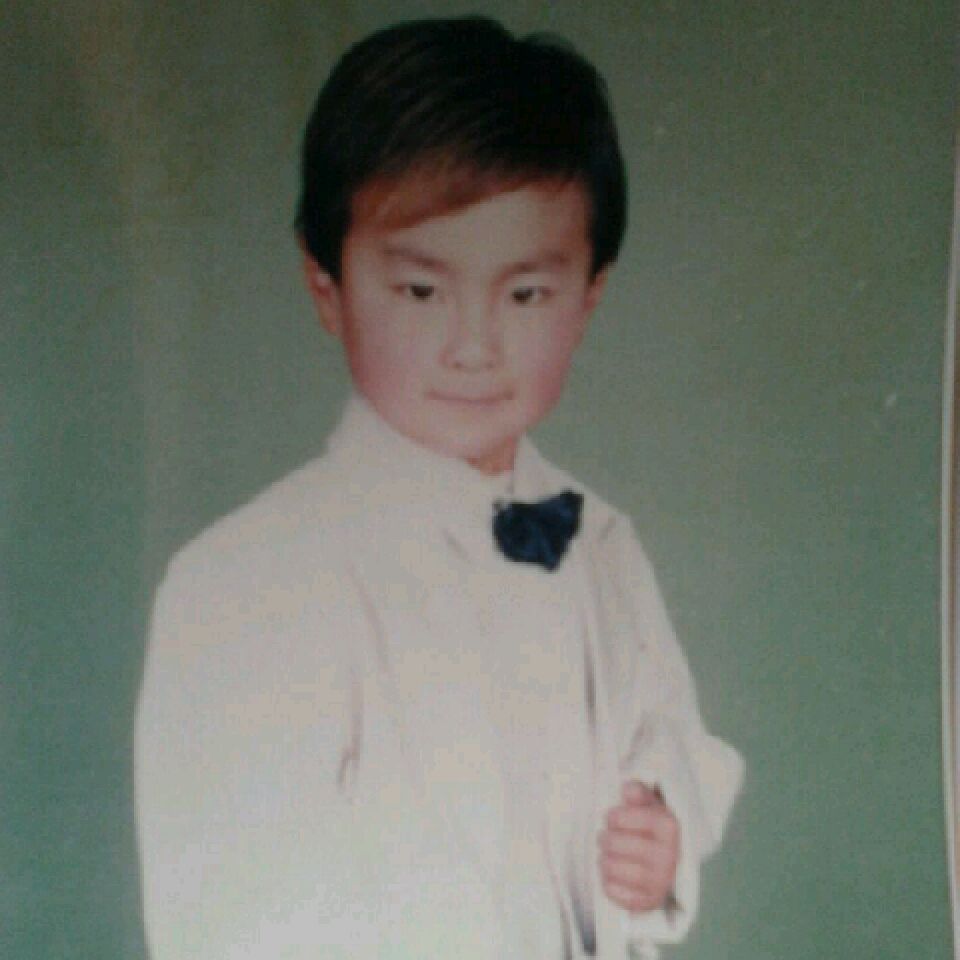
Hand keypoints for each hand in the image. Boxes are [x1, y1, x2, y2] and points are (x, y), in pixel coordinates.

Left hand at [598, 781, 679, 912]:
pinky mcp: (649, 901)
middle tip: (606, 839)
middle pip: (613, 843)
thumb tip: (627, 788)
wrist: (669, 862)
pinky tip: (612, 876)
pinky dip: (607, 883)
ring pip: (611, 868)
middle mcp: (668, 855)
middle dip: (604, 839)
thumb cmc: (651, 828)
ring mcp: (660, 880)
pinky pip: (614, 892)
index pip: (619, 818)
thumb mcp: (648, 804)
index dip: (612, 817)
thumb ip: (638, 792)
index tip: (614, 819)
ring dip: (603, 861)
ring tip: (607, 856)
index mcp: (668, 826)